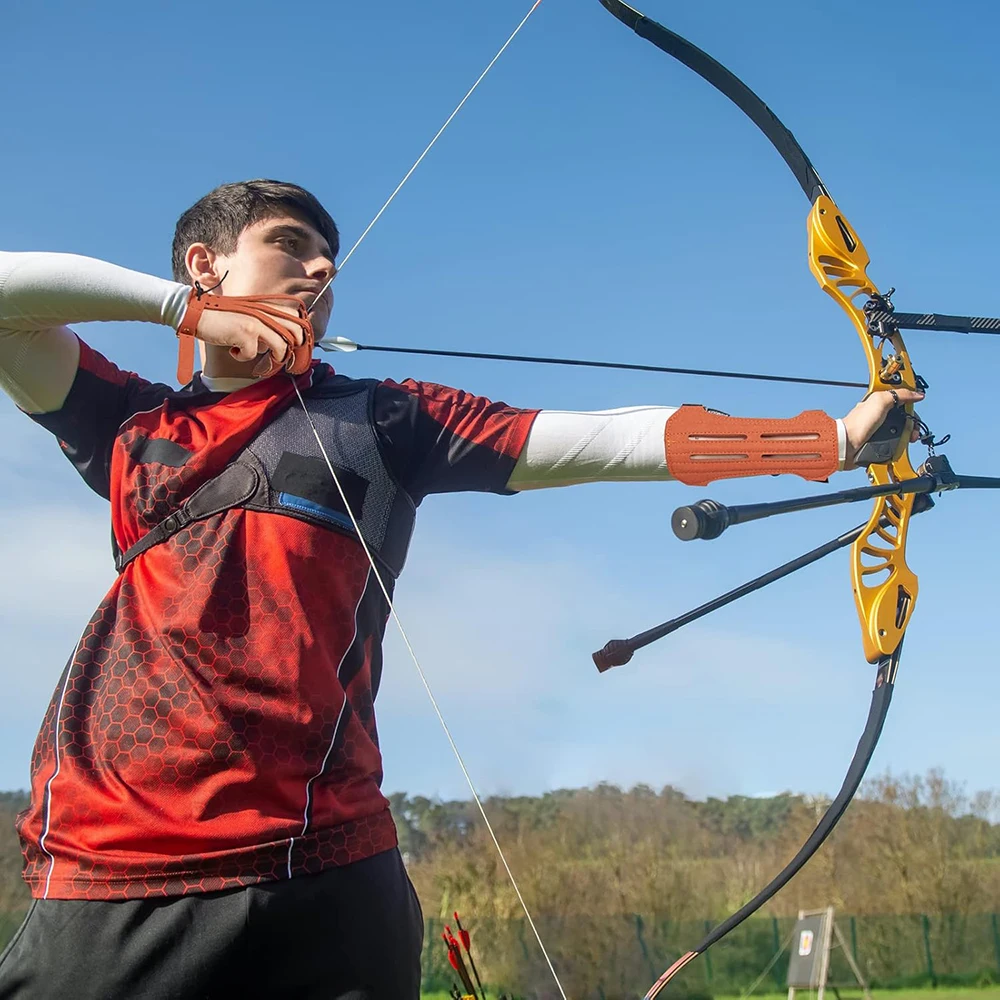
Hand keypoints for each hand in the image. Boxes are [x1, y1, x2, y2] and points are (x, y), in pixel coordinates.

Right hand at [191, 296, 307, 369]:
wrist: (195, 312)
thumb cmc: (221, 317)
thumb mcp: (247, 313)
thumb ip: (264, 322)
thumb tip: (281, 342)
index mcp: (266, 305)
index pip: (296, 315)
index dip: (300, 333)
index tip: (294, 345)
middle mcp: (264, 311)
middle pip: (296, 332)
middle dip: (292, 350)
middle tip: (280, 358)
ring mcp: (256, 321)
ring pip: (281, 346)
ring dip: (272, 358)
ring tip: (259, 358)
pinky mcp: (245, 333)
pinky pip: (253, 354)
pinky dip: (242, 357)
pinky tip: (233, 351)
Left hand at [841, 388, 924, 467]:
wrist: (848, 445)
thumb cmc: (859, 423)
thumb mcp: (881, 401)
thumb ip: (899, 395)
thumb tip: (917, 394)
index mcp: (880, 402)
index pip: (902, 400)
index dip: (911, 405)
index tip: (915, 411)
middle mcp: (881, 415)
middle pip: (905, 417)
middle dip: (912, 423)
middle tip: (913, 430)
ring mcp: (880, 429)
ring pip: (902, 430)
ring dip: (908, 435)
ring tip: (909, 439)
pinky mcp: (880, 441)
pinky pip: (896, 441)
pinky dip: (900, 443)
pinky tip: (901, 444)